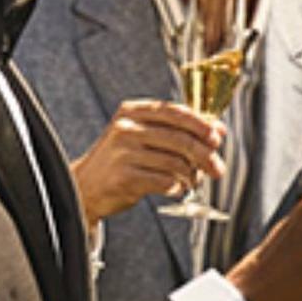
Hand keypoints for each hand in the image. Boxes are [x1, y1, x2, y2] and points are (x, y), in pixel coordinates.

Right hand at [70, 99, 223, 224]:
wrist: (83, 187)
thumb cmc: (120, 160)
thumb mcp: (141, 135)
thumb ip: (175, 130)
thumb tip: (216, 129)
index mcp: (133, 111)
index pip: (175, 112)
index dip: (201, 125)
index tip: (217, 138)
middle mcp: (127, 128)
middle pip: (180, 139)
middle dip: (205, 155)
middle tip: (217, 168)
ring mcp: (124, 153)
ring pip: (175, 163)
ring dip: (191, 175)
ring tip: (192, 181)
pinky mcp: (125, 177)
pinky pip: (164, 182)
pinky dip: (176, 187)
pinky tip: (176, 188)